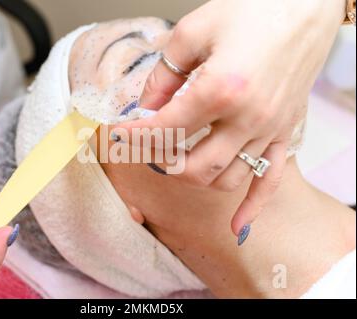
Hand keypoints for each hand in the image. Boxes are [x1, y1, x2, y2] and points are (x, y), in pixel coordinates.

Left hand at [116, 0, 344, 237]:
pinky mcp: (286, 133)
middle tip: (146, 145)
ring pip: (225, 178)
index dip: (135, 135)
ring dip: (194, 177)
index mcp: (221, 90)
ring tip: (177, 160)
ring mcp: (270, 130)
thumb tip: (147, 106)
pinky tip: (237, 227)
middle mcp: (248, 117)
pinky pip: (270, 181)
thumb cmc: (252, 10)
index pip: (165, 129)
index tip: (118, 134)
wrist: (305, 5)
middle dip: (161, 161)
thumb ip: (164, 76)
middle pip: (193, 166)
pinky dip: (252, 207)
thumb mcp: (193, 32)